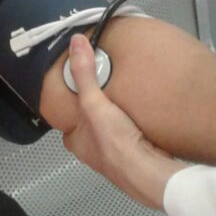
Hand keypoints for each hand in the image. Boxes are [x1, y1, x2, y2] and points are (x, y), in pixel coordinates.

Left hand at [61, 33, 187, 208]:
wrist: (147, 174)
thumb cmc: (114, 143)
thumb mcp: (94, 102)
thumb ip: (85, 73)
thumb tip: (75, 41)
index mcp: (76, 142)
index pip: (68, 120)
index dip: (73, 105)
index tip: (82, 89)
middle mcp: (92, 154)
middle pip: (90, 126)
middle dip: (98, 113)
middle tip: (108, 93)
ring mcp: (113, 160)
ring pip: (111, 134)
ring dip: (118, 122)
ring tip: (126, 103)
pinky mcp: (134, 161)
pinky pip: (131, 140)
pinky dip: (135, 130)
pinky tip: (142, 122)